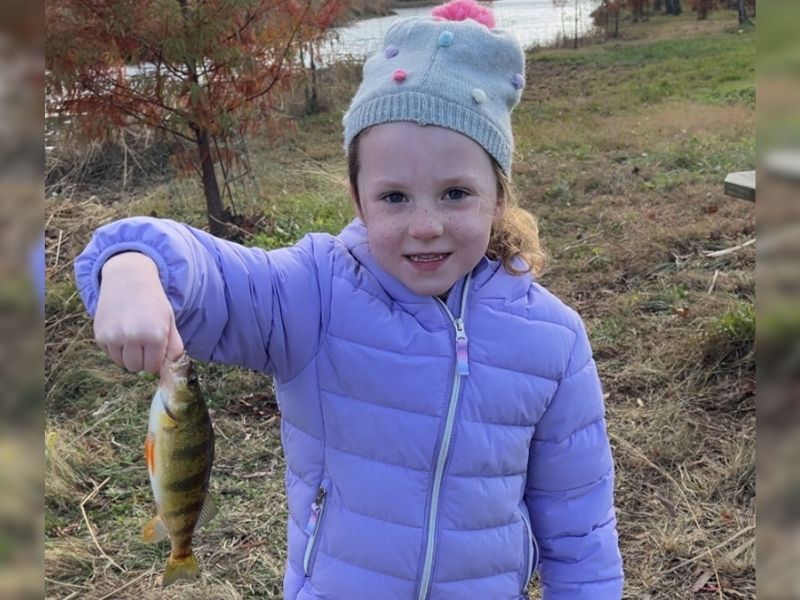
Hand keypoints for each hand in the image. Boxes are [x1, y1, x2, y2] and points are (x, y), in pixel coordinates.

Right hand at [94, 252, 183, 372]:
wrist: (128, 279)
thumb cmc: (153, 302)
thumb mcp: (169, 321)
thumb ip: (174, 347)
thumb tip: (170, 369)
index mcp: (155, 335)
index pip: (152, 366)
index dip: (154, 360)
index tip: (155, 349)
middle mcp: (133, 337)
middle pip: (135, 367)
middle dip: (141, 360)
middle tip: (143, 344)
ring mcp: (114, 336)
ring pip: (121, 363)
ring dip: (127, 355)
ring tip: (132, 337)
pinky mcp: (99, 335)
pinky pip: (109, 353)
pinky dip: (115, 348)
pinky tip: (121, 330)